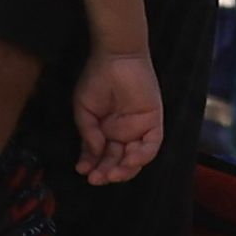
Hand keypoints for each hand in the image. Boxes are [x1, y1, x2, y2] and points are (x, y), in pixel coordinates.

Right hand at [74, 54, 164, 187]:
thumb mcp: (85, 110)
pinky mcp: (153, 120)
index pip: (100, 156)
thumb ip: (88, 134)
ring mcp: (138, 128)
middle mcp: (122, 133)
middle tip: (96, 178)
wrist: (115, 57)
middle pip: (117, 160)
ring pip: (134, 158)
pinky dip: (142, 156)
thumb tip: (93, 155)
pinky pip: (151, 144)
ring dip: (124, 169)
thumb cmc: (97, 79)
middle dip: (106, 172)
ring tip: (111, 174)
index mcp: (105, 131)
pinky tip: (129, 160)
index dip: (92, 165)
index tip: (83, 171)